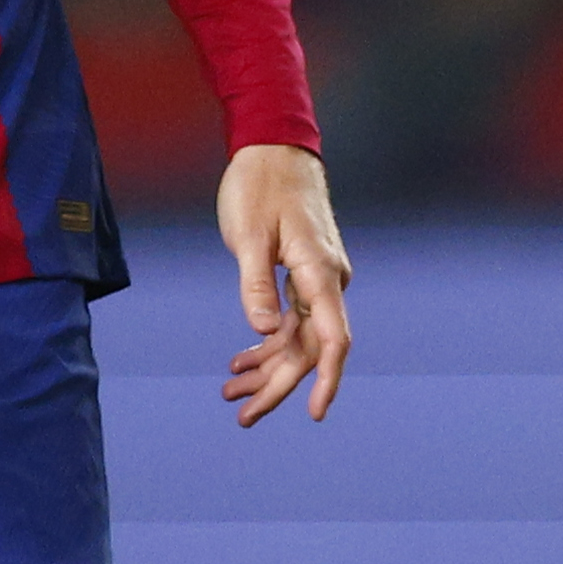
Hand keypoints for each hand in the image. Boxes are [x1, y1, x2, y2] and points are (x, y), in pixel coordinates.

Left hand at [217, 142, 353, 426]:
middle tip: (241, 416)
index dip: (325, 380)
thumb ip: (256, 285)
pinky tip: (242, 360)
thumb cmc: (259, 186)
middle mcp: (327, 280)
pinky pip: (291, 319)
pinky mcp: (304, 274)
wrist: (274, 147)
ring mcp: (317, 279)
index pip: (332, 339)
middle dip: (278, 385)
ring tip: (230, 392)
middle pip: (310, 348)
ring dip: (267, 367)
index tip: (316, 413)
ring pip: (298, 338)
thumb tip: (265, 330)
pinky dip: (267, 342)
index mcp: (319, 273)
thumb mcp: (248, 235)